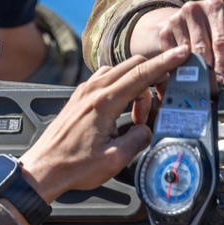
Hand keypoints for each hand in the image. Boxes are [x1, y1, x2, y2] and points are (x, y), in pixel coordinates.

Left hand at [19, 46, 189, 202]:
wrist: (42, 170)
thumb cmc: (73, 166)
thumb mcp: (115, 159)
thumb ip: (139, 139)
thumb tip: (147, 129)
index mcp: (105, 102)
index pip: (142, 73)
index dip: (166, 63)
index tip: (181, 54)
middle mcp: (93, 90)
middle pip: (133, 66)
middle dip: (154, 77)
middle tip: (162, 99)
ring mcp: (84, 91)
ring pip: (120, 72)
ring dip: (136, 87)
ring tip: (138, 116)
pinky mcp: (80, 97)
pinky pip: (107, 80)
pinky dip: (122, 88)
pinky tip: (123, 110)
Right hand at [132, 0, 223, 77]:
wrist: (184, 22)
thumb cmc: (211, 32)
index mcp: (216, 7)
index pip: (223, 41)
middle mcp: (195, 9)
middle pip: (205, 49)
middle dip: (213, 72)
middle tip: (217, 88)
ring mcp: (177, 19)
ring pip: (189, 55)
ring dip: (198, 73)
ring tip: (205, 86)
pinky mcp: (164, 32)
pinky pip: (175, 58)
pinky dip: (183, 70)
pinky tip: (189, 78)